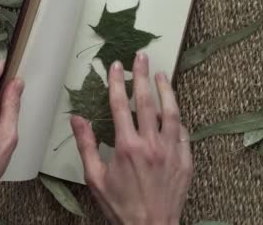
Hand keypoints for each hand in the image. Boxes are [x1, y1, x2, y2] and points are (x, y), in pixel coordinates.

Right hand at [71, 53, 192, 224]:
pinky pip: (183, 133)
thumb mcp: (95, 178)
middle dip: (143, 76)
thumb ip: (86, 145)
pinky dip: (177, 118)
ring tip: (162, 74)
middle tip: (141, 56)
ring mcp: (171, 151)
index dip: (117, 82)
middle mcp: (151, 144)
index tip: (116, 65)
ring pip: (171, 113)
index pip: (121, 105)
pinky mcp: (185, 161)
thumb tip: (77, 119)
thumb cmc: (121, 206)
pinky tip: (174, 110)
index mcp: (127, 147)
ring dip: (166, 90)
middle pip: (147, 101)